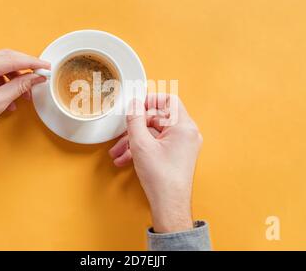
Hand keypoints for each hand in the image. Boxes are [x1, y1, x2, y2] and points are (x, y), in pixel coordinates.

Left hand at [0, 49, 49, 156]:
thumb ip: (19, 86)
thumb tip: (36, 77)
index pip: (9, 59)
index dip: (30, 63)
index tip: (45, 67)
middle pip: (6, 58)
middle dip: (25, 67)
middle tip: (41, 74)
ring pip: (2, 65)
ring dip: (17, 77)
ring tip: (27, 92)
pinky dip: (8, 82)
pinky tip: (14, 96)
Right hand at [109, 94, 202, 232]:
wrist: (169, 205)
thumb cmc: (161, 178)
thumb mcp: (141, 144)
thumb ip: (135, 119)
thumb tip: (133, 104)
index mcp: (184, 127)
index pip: (169, 100)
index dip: (151, 100)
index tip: (137, 106)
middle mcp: (187, 134)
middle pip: (158, 118)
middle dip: (136, 127)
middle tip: (122, 133)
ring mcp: (182, 145)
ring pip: (154, 133)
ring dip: (134, 141)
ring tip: (118, 152)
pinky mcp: (176, 155)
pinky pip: (158, 144)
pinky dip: (142, 149)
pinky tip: (125, 159)